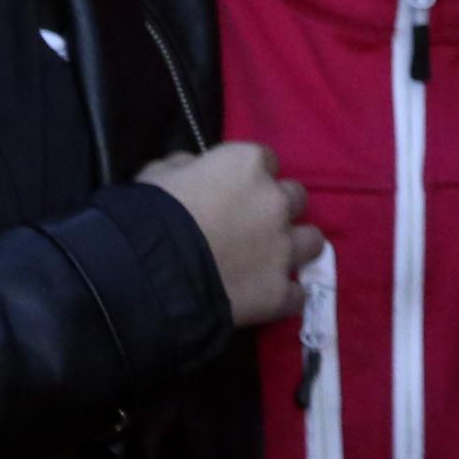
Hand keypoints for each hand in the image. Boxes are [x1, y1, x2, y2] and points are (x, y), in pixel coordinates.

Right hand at [144, 143, 325, 330]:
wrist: (146, 275)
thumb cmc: (146, 216)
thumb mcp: (157, 174)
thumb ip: (186, 167)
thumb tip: (195, 169)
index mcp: (248, 165)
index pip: (265, 160)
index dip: (248, 177)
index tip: (231, 190)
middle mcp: (276, 202)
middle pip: (294, 198)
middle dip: (275, 209)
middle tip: (250, 225)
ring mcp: (283, 249)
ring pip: (312, 241)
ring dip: (293, 248)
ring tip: (268, 261)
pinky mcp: (280, 291)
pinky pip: (297, 294)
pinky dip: (284, 295)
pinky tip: (264, 298)